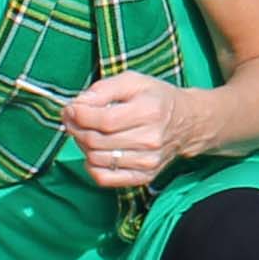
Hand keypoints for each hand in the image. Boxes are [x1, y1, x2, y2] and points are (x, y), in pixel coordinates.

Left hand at [58, 71, 195, 191]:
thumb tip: (77, 105)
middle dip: (76, 129)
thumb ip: (103, 89)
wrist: (187, 122)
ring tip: (87, 133)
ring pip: (96, 159)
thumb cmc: (157, 99)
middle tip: (73, 119)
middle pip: (96, 141)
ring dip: (83, 146)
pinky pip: (104, 178)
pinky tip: (96, 152)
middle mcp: (150, 140)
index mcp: (149, 111)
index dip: (80, 115)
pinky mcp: (143, 176)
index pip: (104, 120)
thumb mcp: (133, 81)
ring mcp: (147, 161)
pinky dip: (92, 166)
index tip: (71, 108)